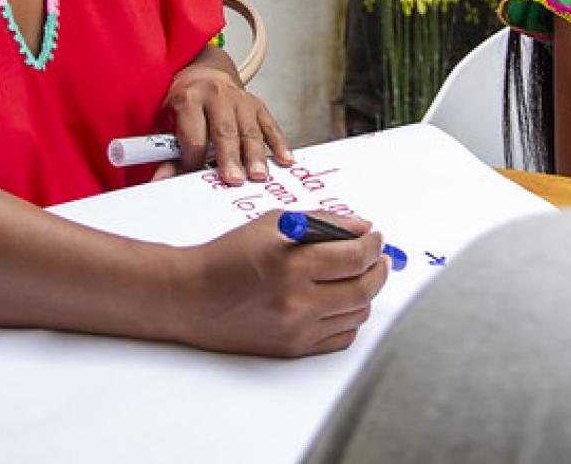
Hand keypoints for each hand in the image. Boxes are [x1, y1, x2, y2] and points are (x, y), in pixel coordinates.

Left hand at [154, 46, 293, 185]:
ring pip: (249, 130)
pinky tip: (285, 159)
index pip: (193, 136)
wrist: (204, 74)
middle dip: (229, 157)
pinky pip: (270, 125)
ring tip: (258, 175)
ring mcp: (240, 99)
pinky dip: (278, 143)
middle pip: (224, 131)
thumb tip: (161, 180)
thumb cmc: (186, 102)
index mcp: (189, 99)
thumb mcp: (168, 122)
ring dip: (255, 155)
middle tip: (233, 179)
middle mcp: (216, 96)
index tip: (195, 178)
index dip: (193, 160)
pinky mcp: (258, 105)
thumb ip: (168, 152)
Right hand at [167, 213, 389, 356]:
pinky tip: (341, 300)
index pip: (356, 256)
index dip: (374, 244)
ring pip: (357, 314)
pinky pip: (341, 337)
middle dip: (379, 268)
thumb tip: (362, 228)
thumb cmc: (229, 255)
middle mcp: (298, 302)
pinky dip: (350, 317)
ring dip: (365, 292)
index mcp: (293, 264)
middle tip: (377, 256)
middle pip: (365, 288)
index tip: (375, 237)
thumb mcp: (274, 224)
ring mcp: (297, 329)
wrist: (191, 297)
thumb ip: (323, 222)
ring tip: (357, 276)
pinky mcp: (293, 349)